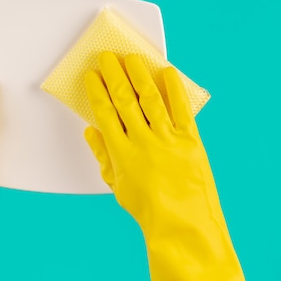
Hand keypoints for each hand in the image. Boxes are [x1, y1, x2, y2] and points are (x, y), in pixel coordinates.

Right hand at [83, 51, 215, 224]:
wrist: (181, 223)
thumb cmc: (148, 207)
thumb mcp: (115, 184)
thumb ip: (102, 154)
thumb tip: (91, 131)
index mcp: (121, 151)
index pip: (104, 111)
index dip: (96, 90)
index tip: (91, 75)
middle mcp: (143, 140)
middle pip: (124, 99)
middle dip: (113, 74)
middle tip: (107, 57)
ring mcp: (167, 138)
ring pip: (150, 98)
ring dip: (139, 74)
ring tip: (132, 58)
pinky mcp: (190, 139)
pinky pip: (181, 109)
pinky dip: (174, 89)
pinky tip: (167, 73)